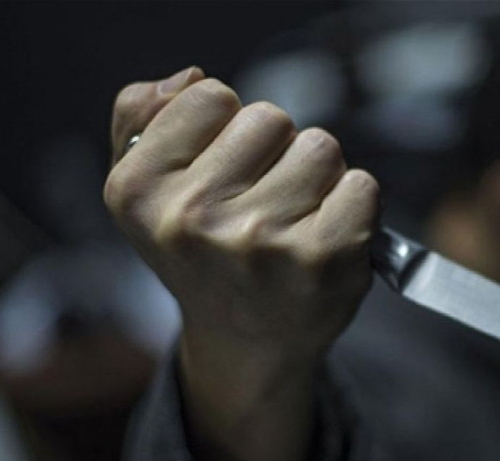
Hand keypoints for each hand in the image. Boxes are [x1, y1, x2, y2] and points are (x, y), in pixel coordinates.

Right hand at [105, 66, 379, 460]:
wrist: (250, 343)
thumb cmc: (206, 257)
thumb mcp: (146, 192)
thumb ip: (144, 119)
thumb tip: (190, 78)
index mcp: (138, 192)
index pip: (210, 95)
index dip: (226, 128)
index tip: (223, 172)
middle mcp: (193, 218)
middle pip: (270, 118)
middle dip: (275, 153)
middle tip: (264, 206)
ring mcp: (260, 240)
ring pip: (320, 147)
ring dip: (317, 179)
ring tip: (295, 224)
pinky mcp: (323, 258)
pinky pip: (361, 185)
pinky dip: (354, 206)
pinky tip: (329, 239)